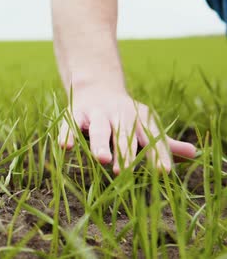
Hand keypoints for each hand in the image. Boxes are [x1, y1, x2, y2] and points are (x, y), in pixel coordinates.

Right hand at [58, 86, 196, 173]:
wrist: (97, 86)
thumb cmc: (124, 116)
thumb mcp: (144, 126)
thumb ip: (164, 144)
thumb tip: (194, 154)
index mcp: (139, 120)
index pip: (151, 139)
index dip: (157, 155)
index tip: (164, 172)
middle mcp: (119, 116)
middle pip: (123, 135)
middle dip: (125, 152)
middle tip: (125, 173)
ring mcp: (97, 114)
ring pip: (99, 129)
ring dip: (100, 144)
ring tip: (101, 160)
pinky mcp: (76, 113)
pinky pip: (71, 125)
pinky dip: (68, 134)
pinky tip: (65, 147)